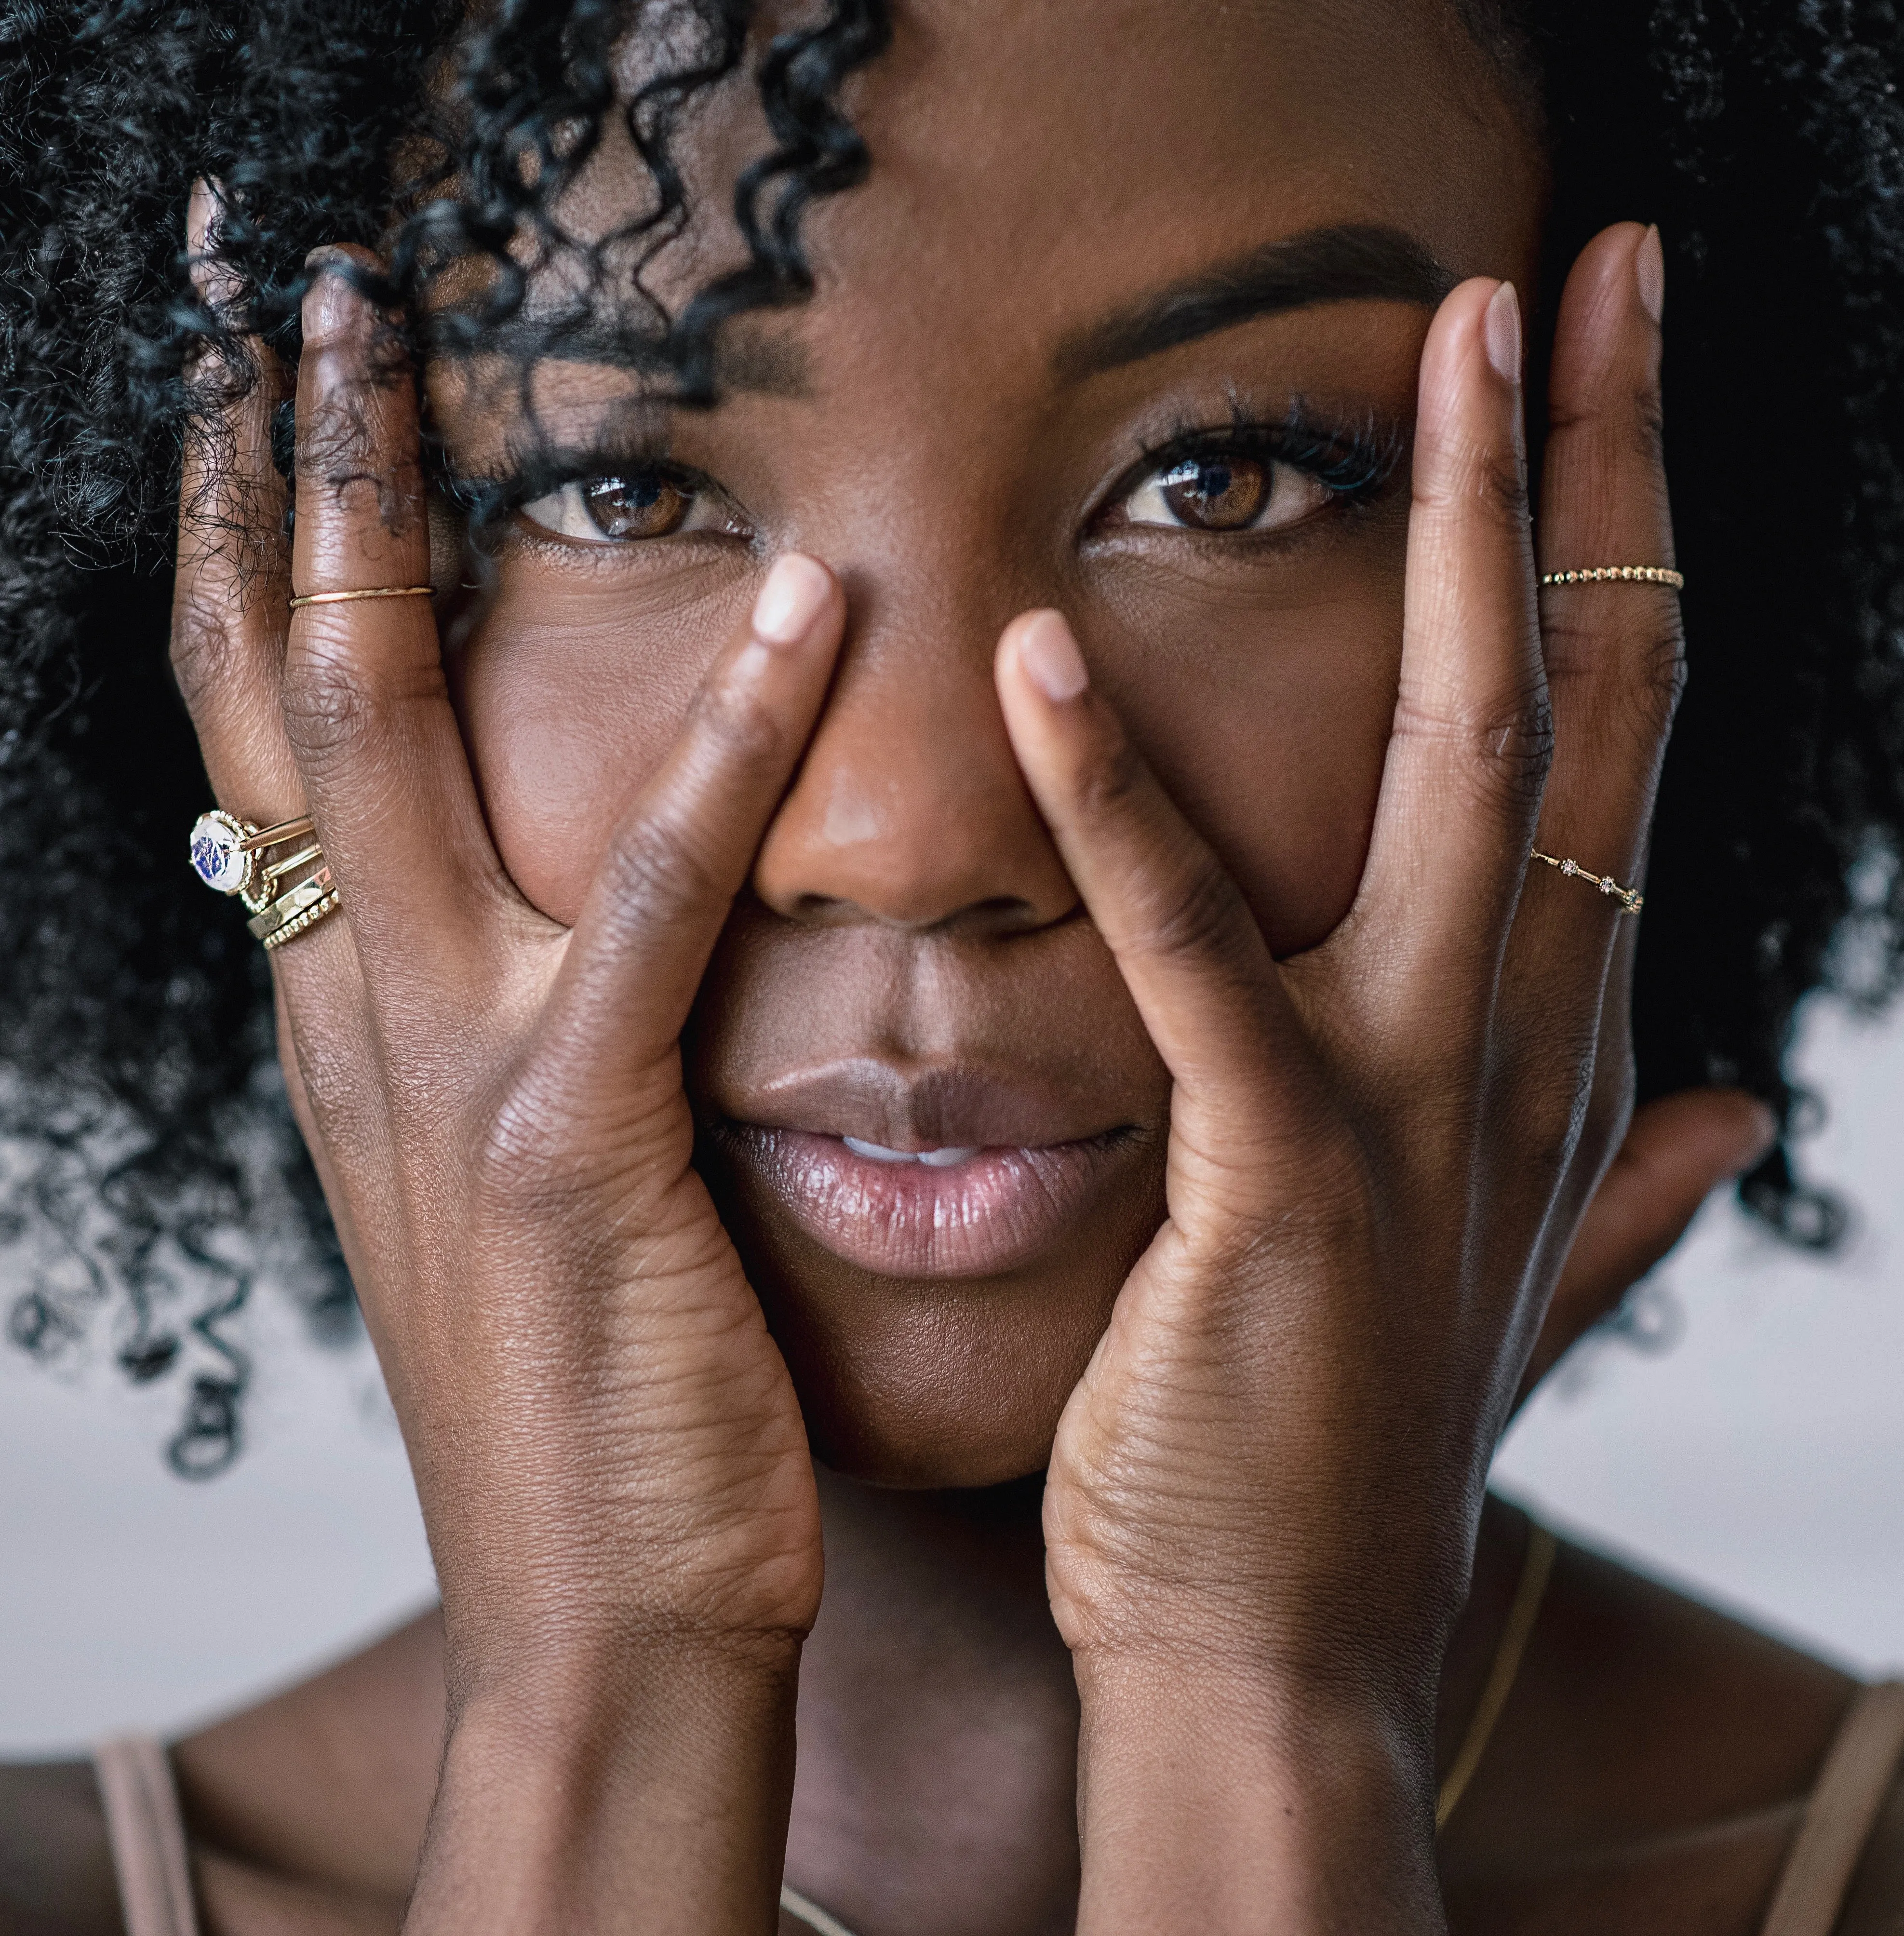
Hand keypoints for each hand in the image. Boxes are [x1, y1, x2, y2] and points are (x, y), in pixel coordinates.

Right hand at [171, 206, 839, 1927]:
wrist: (610, 1606)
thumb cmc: (587, 1392)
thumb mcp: (507, 1186)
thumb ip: (494, 1039)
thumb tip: (501, 916)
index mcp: (355, 1028)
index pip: (264, 746)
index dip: (236, 560)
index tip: (250, 407)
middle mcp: (363, 1020)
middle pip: (276, 692)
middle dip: (265, 481)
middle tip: (284, 296)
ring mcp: (449, 1071)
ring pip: (381, 743)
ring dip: (378, 526)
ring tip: (394, 349)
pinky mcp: (573, 1140)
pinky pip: (648, 902)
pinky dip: (723, 750)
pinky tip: (799, 610)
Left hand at [994, 225, 1689, 1926]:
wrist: (1271, 1655)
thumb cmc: (1339, 1459)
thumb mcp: (1502, 1304)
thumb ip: (1622, 1207)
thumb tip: (1729, 1119)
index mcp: (1542, 1065)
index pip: (1609, 762)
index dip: (1626, 568)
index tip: (1607, 394)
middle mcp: (1515, 1052)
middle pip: (1583, 710)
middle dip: (1595, 485)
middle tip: (1574, 282)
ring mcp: (1413, 1105)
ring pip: (1467, 774)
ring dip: (1466, 548)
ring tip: (1442, 352)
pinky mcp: (1283, 1170)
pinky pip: (1200, 945)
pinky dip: (1124, 796)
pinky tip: (1047, 655)